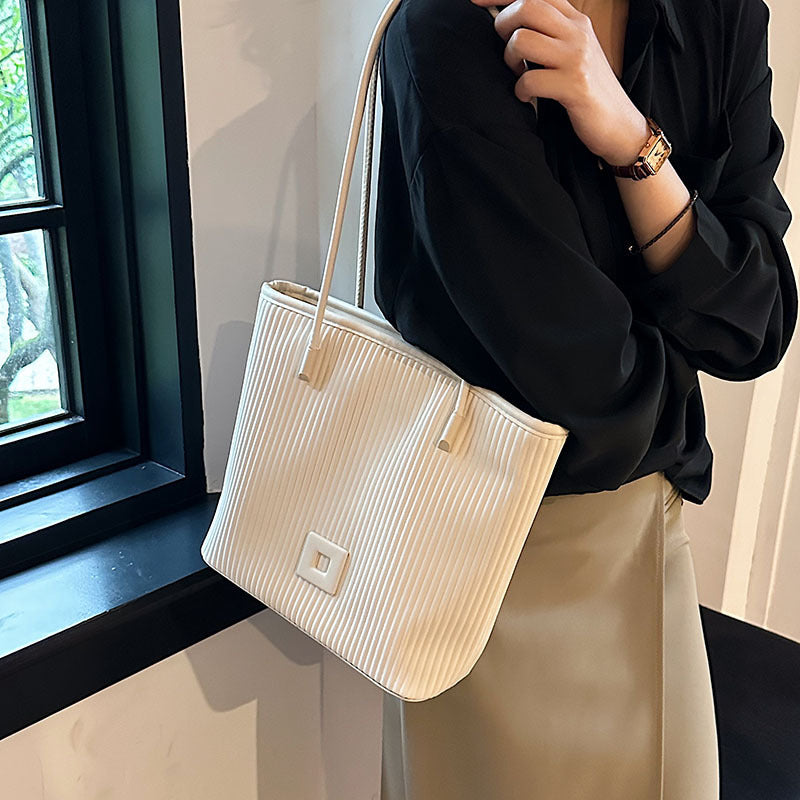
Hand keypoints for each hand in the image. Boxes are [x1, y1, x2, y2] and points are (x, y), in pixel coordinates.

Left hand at [469, 0, 649, 164]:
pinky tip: (527, 97)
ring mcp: (577, 57)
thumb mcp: (572, 52)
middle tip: (508, 50)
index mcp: (576, 20)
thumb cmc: (587, 91)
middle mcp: (578, 32)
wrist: (619, 124)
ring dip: (509, 60)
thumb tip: (511, 24)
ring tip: (518, 75)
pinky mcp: (574, 86)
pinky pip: (529, 79)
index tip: (475, 1)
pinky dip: (519, 90)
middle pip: (527, 5)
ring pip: (522, 40)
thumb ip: (549, 34)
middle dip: (503, 25)